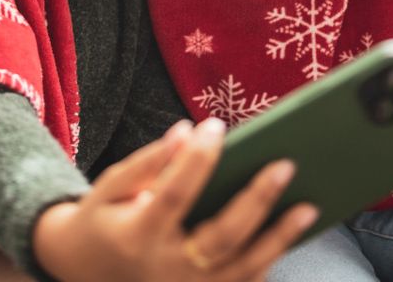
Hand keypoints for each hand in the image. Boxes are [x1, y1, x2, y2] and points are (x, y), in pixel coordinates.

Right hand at [32, 118, 317, 281]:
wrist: (84, 273)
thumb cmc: (103, 220)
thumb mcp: (111, 186)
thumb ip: (148, 161)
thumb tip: (185, 131)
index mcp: (138, 233)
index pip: (175, 193)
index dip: (196, 159)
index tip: (216, 125)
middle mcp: (166, 269)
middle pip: (221, 237)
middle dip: (256, 200)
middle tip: (284, 164)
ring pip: (242, 269)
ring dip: (278, 238)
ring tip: (308, 206)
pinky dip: (268, 261)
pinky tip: (290, 234)